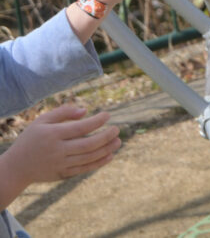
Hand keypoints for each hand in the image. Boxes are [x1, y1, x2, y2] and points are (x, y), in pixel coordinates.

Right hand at [0, 105, 119, 204]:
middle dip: (106, 137)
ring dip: (106, 150)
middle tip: (117, 130)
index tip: (107, 115)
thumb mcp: (42, 121)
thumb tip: (85, 111)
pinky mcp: (62, 174)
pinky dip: (99, 163)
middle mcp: (57, 150)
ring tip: (118, 141)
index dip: (97, 121)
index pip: (80, 128)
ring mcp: (60, 164)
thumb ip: (62, 112)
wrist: (16, 167)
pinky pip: (84, 169)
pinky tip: (110, 155)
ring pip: (88, 158)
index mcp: (52, 135)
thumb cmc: (31, 139)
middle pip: (87, 144)